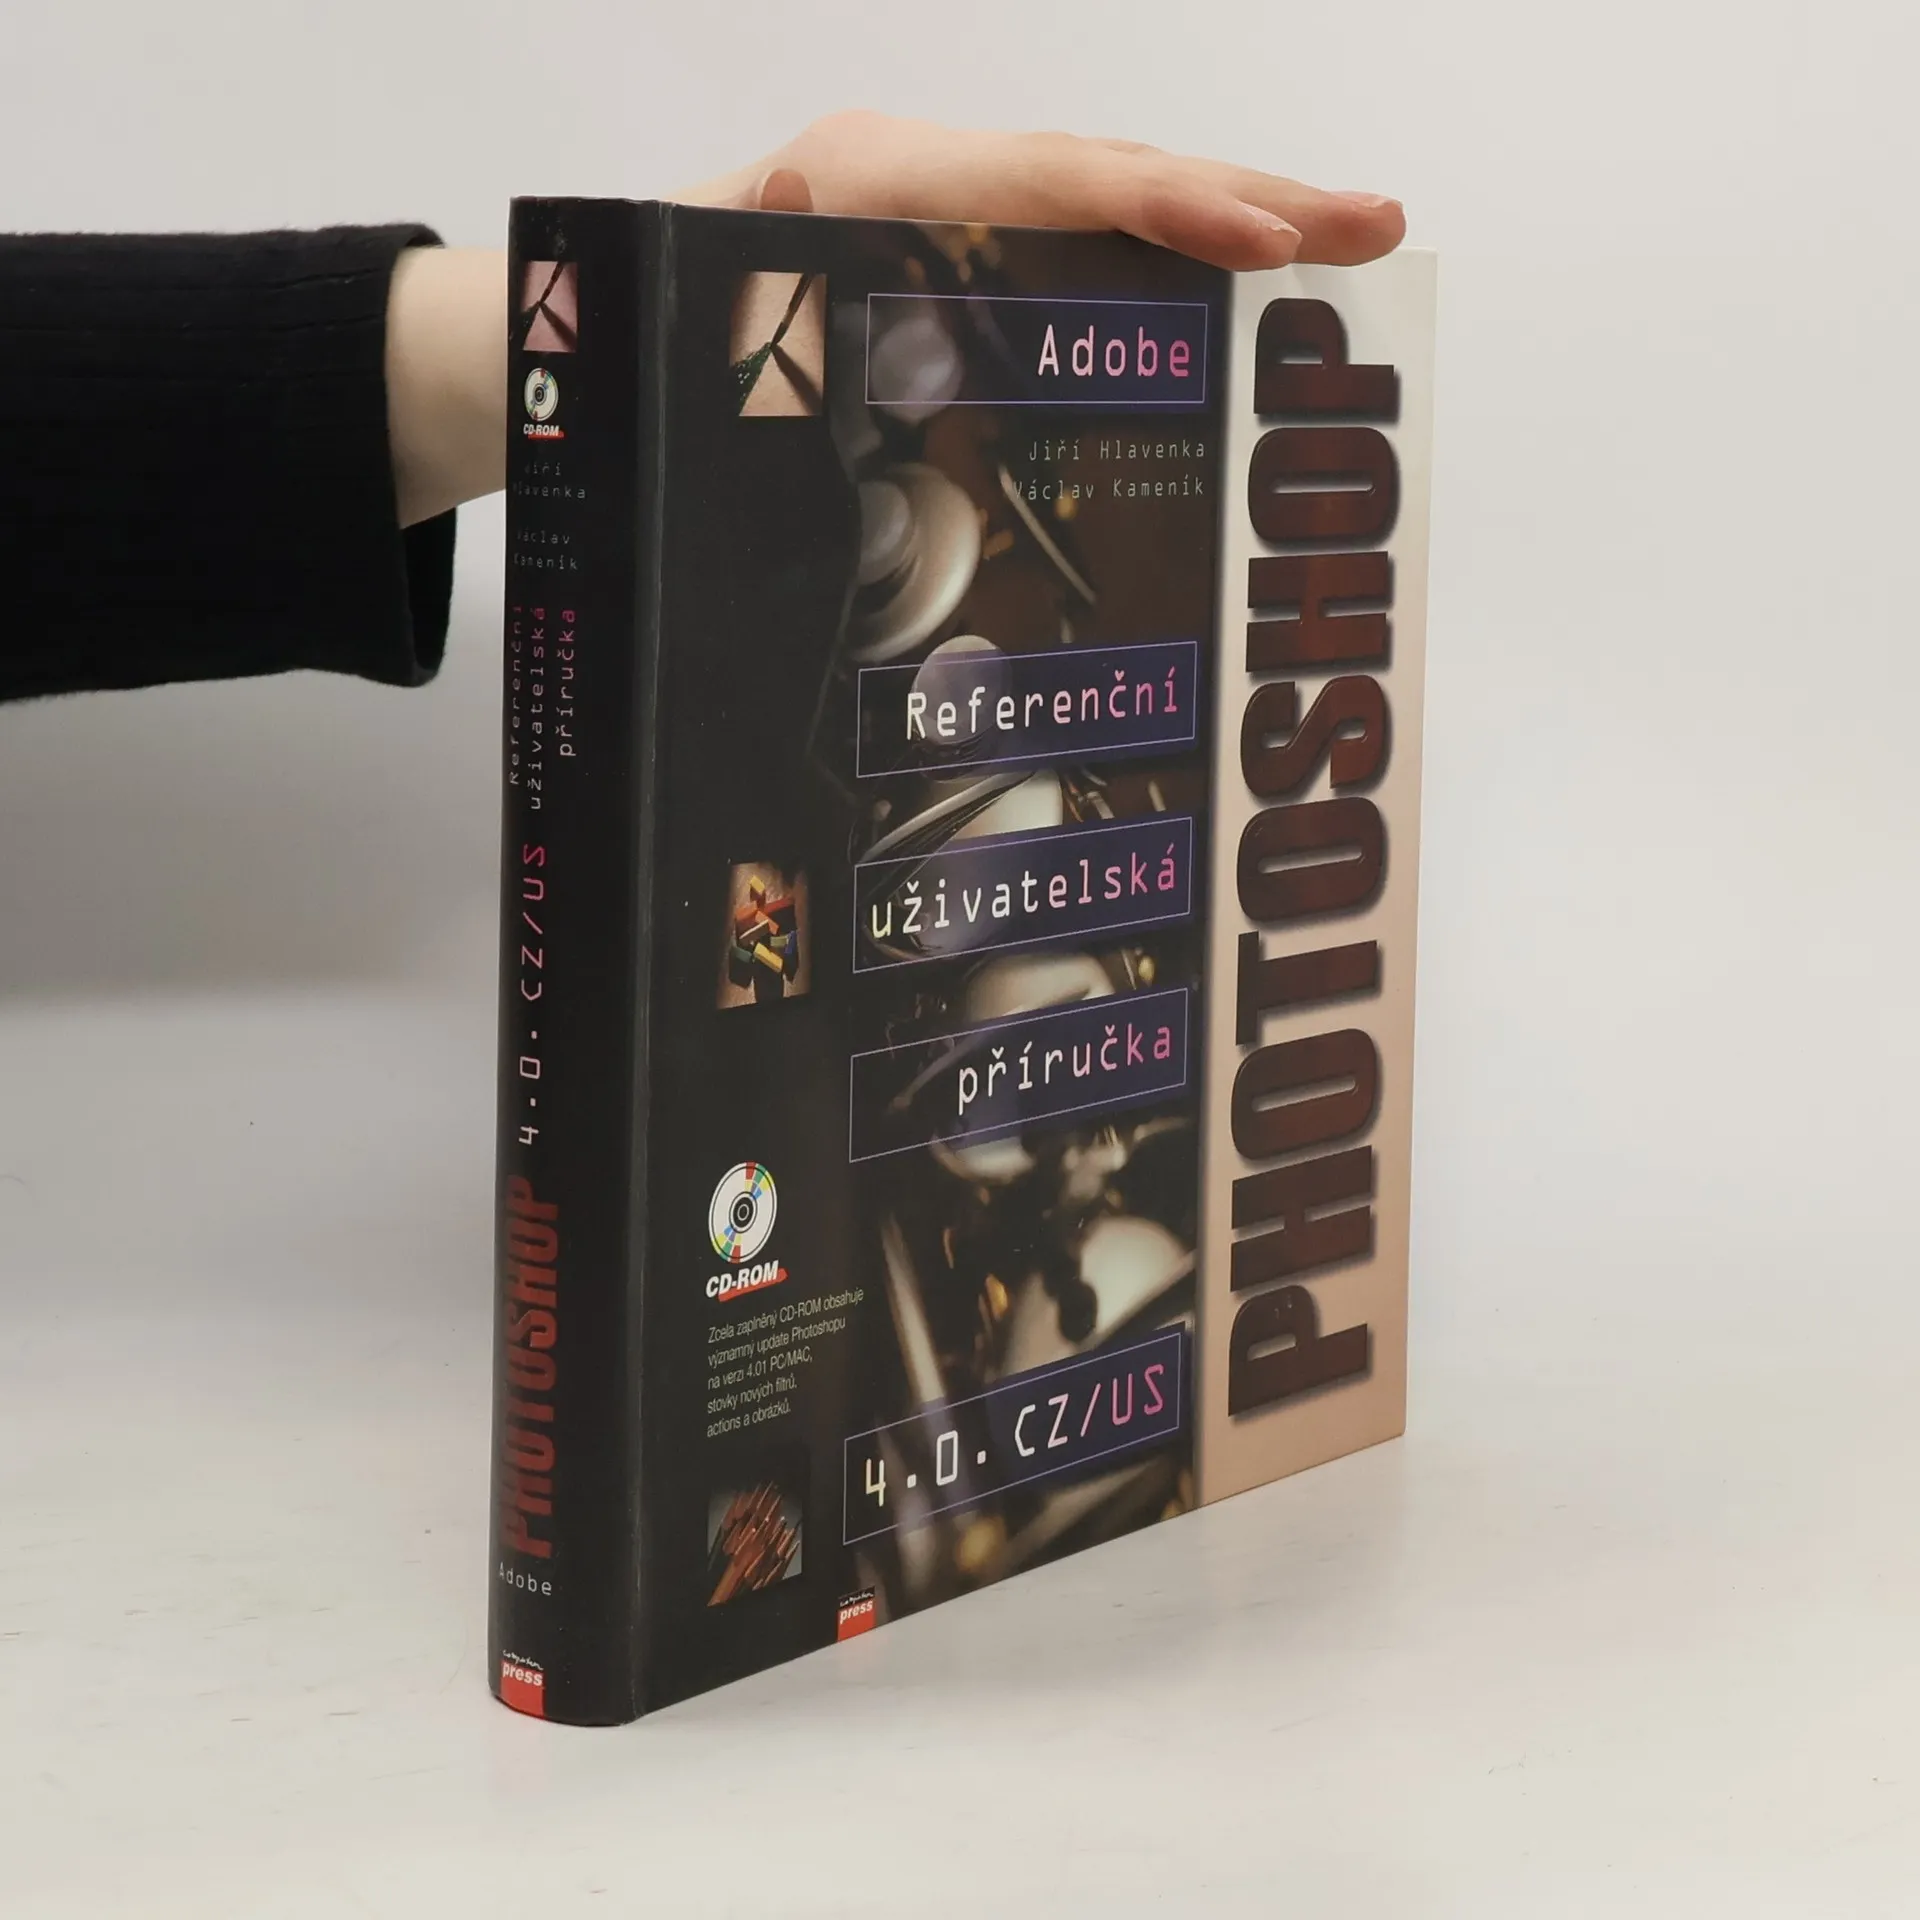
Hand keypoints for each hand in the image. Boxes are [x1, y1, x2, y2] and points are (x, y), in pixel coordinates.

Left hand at [680, 111, 1403, 271]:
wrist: (613, 321)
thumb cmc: (664, 334)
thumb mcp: (718, 335)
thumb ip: (794, 320)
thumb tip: (850, 307)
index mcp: (870, 180)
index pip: (1051, 180)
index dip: (1167, 209)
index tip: (1268, 242)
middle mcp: (923, 172)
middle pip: (1110, 167)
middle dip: (1250, 193)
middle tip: (1372, 223)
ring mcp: (946, 200)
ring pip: (1109, 193)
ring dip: (1231, 214)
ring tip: (1342, 239)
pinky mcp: (958, 239)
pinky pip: (1081, 231)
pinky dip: (1168, 246)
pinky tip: (1239, 276)